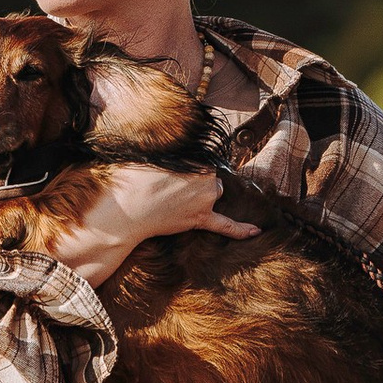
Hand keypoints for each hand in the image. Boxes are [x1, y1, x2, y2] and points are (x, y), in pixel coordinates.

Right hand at [51, 162, 258, 281]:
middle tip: (171, 186)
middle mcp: (205, 178)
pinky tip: (256, 231)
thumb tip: (169, 151)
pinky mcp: (200, 220)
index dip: (187, 167)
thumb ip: (165, 152)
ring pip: (214, 193)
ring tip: (178, 199)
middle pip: (210, 175)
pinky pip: (226, 225)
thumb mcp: (147, 154)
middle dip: (196, 180)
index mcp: (194, 159)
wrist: (126, 209)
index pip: (200, 160)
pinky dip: (241, 229)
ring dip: (204, 195)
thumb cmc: (132, 179)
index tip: (173, 172)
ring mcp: (204, 200)